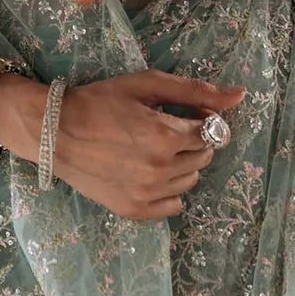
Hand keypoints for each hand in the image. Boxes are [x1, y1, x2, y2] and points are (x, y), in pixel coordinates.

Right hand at [43, 69, 246, 219]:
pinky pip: (173, 206)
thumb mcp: (147, 85)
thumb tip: (240, 95)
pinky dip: (169, 190)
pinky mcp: (133, 210)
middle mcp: (160, 170)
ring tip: (153, 150)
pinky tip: (149, 173)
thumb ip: (195, 91)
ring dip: (181, 164)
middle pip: (204, 157)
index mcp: (166, 136)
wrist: (54, 131)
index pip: (212, 133)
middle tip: (165, 130)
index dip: (202, 120)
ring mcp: (147, 194)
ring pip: (190, 180)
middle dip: (193, 142)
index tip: (183, 114)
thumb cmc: (100, 101)